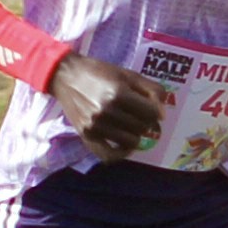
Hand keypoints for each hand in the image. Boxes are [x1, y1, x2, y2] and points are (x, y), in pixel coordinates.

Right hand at [50, 48, 167, 156]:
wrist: (66, 76)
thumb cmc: (99, 71)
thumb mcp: (127, 74)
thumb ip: (150, 89)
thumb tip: (162, 112)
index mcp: (119, 93)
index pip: (151, 113)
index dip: (156, 110)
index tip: (151, 107)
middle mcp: (107, 112)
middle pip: (142, 127)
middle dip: (146, 121)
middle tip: (140, 115)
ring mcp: (96, 126)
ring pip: (130, 141)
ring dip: (135, 134)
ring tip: (131, 126)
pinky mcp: (86, 135)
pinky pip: (108, 155)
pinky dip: (120, 154)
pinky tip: (124, 146)